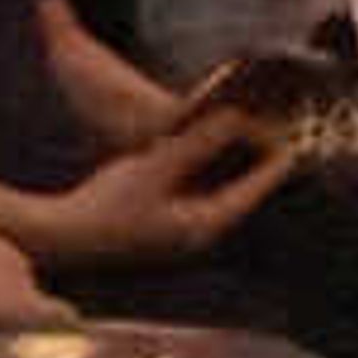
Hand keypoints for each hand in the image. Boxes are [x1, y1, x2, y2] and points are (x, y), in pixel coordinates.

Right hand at [37, 110, 298, 269]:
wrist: (64, 238)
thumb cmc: (106, 209)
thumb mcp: (155, 168)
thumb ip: (197, 143)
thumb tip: (236, 119)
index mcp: (205, 225)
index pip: (255, 189)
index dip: (276, 158)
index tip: (293, 132)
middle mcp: (201, 233)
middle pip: (244, 189)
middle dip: (257, 157)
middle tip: (276, 124)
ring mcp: (183, 232)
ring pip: (222, 189)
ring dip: (233, 161)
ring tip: (249, 129)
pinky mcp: (166, 225)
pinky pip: (200, 192)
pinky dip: (208, 168)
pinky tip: (206, 146)